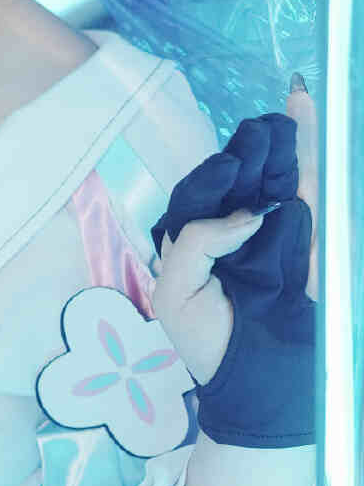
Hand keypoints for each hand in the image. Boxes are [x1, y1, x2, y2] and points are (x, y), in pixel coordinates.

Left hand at [149, 87, 317, 444]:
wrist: (260, 380)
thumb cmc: (210, 343)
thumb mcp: (177, 294)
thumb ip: (197, 243)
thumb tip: (249, 212)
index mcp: (195, 240)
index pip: (199, 194)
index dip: (212, 177)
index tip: (228, 169)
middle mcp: (233, 229)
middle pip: (241, 176)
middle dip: (250, 149)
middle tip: (260, 130)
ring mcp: (273, 229)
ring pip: (275, 174)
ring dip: (279, 140)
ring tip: (285, 108)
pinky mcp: (308, 234)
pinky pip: (308, 186)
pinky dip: (307, 146)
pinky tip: (302, 105)